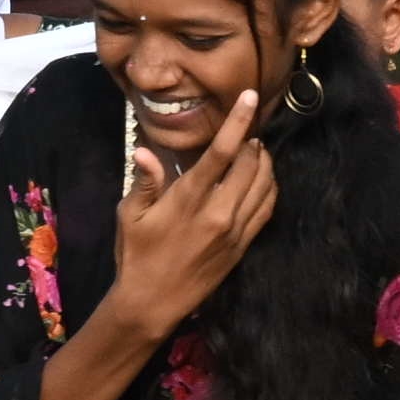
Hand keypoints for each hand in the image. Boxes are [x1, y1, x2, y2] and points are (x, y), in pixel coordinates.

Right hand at [107, 101, 283, 333]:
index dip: (238, 122)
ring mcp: (235, 231)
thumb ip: (145, 181)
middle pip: (251, 165)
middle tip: (248, 126)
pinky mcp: (243, 247)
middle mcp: (219, 213)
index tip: (251, 97)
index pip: (221, 153)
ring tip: (256, 148)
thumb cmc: (137, 254)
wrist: (153, 303)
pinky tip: (263, 178)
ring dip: (264, 162)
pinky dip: (270, 188)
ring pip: (264, 186)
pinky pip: (266, 210)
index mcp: (189, 200)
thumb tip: (146, 151)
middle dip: (253, 140)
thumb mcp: (129, 215)